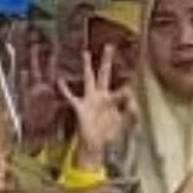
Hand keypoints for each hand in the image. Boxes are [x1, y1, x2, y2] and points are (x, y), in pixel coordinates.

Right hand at [61, 42, 132, 164]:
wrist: (95, 146)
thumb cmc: (110, 135)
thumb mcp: (124, 124)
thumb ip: (131, 112)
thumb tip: (133, 98)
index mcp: (113, 100)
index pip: (122, 89)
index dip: (127, 88)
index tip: (132, 85)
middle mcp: (101, 96)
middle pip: (104, 74)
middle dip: (106, 61)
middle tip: (110, 46)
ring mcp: (90, 100)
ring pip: (88, 79)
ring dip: (87, 67)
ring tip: (86, 53)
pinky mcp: (80, 107)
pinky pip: (71, 97)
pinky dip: (65, 90)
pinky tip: (60, 80)